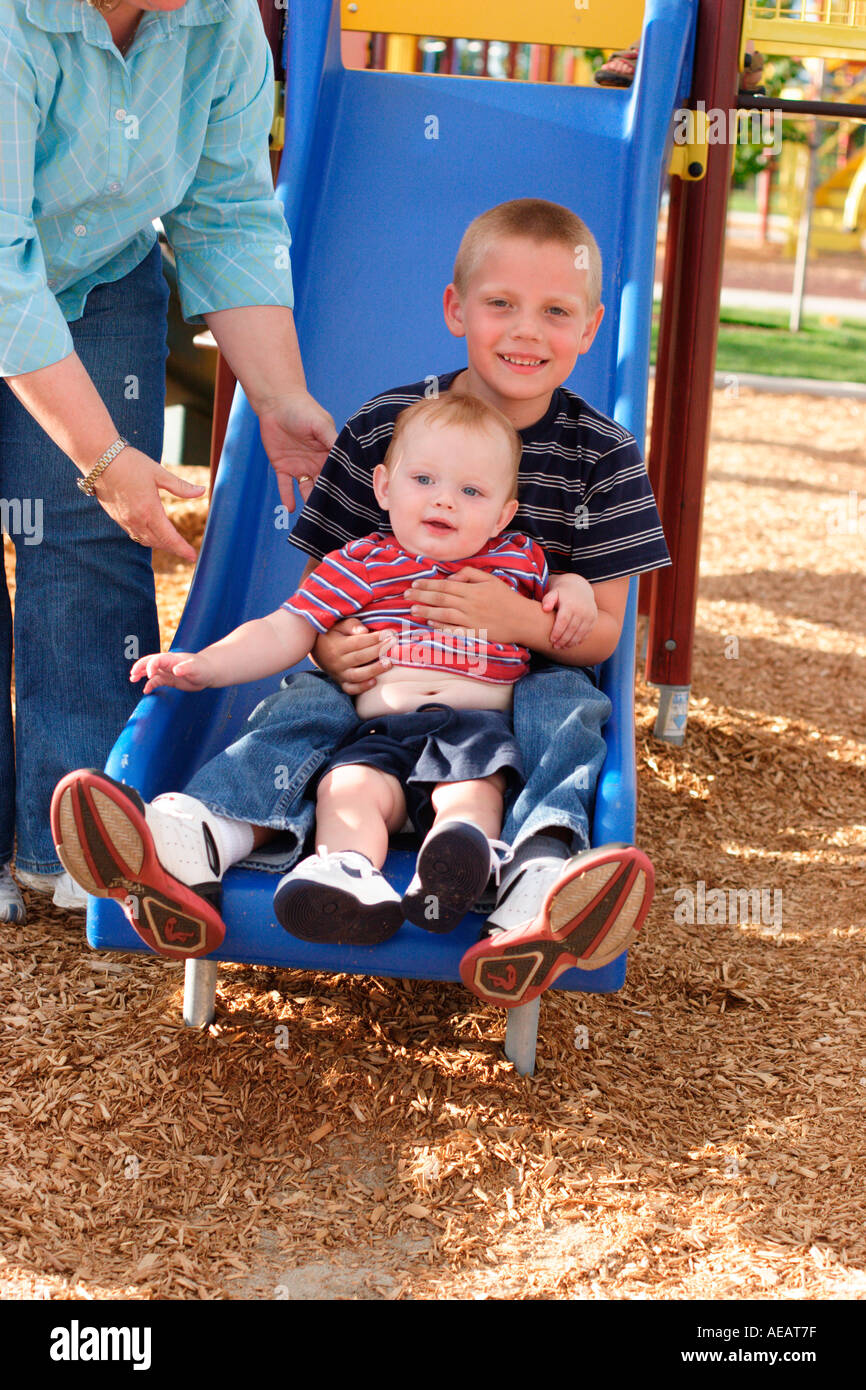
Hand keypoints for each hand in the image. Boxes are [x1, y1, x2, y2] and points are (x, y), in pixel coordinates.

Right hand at [93, 448, 204, 560]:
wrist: (98, 459)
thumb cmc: (130, 463)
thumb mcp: (159, 473)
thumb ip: (180, 487)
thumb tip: (202, 491)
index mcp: (149, 510)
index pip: (169, 538)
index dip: (182, 549)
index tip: (192, 556)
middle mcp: (136, 519)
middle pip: (158, 543)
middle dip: (173, 548)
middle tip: (185, 551)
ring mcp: (124, 520)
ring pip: (145, 540)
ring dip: (159, 544)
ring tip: (171, 544)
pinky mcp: (116, 517)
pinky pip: (134, 534)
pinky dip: (146, 538)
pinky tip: (152, 533)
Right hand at [130, 650, 215, 693]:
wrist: (209, 672)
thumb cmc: (203, 668)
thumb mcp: (196, 669)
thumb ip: (186, 668)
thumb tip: (176, 670)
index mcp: (171, 659)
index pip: (156, 659)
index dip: (151, 666)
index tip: (150, 676)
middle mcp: (167, 664)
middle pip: (149, 662)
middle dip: (140, 667)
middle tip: (133, 674)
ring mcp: (167, 671)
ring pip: (151, 671)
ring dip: (141, 673)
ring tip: (132, 678)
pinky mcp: (169, 679)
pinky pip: (157, 681)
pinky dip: (150, 684)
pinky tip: (145, 690)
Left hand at [257, 391, 336, 512]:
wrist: (276, 403)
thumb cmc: (302, 409)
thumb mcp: (321, 424)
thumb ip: (332, 441)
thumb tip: (348, 458)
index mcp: (328, 453)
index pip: (337, 473)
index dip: (342, 485)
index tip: (350, 500)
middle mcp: (316, 463)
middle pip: (323, 485)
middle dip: (327, 498)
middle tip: (333, 516)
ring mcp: (300, 466)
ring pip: (306, 489)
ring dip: (309, 501)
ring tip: (314, 517)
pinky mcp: (282, 467)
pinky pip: (285, 486)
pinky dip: (287, 497)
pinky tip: (290, 509)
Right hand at [312, 618, 395, 695]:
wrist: (317, 650)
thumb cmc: (333, 634)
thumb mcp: (339, 625)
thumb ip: (351, 625)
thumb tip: (364, 630)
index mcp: (336, 646)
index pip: (358, 642)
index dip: (374, 638)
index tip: (388, 634)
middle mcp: (336, 662)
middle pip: (360, 658)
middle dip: (379, 651)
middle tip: (393, 645)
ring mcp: (338, 674)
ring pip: (357, 675)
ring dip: (374, 670)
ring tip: (389, 663)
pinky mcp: (341, 682)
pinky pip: (351, 689)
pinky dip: (362, 687)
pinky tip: (375, 682)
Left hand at [404, 568, 519, 642]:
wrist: (522, 620)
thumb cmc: (506, 598)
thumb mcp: (490, 580)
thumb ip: (470, 574)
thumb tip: (451, 576)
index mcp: (473, 590)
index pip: (445, 585)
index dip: (428, 585)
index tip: (414, 584)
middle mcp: (470, 604)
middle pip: (441, 599)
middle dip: (421, 597)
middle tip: (406, 595)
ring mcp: (472, 620)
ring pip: (444, 614)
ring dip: (426, 611)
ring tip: (413, 609)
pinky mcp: (474, 633)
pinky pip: (454, 630)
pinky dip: (441, 626)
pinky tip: (429, 623)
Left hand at [541, 574, 597, 647]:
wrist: (579, 587)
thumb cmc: (562, 593)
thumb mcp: (553, 593)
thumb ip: (547, 600)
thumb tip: (545, 609)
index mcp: (570, 604)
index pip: (563, 621)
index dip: (557, 632)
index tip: (551, 640)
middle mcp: (582, 609)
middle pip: (572, 629)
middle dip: (563, 640)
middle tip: (556, 646)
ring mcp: (589, 614)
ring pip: (581, 632)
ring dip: (572, 642)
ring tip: (563, 647)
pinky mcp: (594, 618)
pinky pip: (587, 631)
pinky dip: (580, 639)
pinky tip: (572, 644)